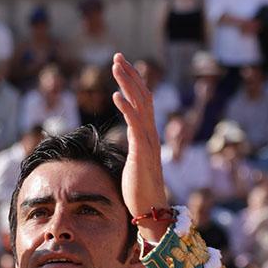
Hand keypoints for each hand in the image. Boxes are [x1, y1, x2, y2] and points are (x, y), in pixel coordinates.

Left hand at [111, 53, 167, 228]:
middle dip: (130, 75)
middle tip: (118, 57)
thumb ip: (134, 145)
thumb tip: (130, 137)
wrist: (150, 209)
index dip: (133, 82)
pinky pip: (135, 125)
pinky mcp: (143, 152)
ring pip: (141, 104)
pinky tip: (116, 95)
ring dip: (128, 84)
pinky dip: (127, 108)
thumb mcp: (134, 161)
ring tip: (116, 66)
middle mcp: (151, 134)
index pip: (143, 101)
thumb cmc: (139, 190)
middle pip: (143, 96)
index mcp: (148, 135)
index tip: (122, 67)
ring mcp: (148, 141)